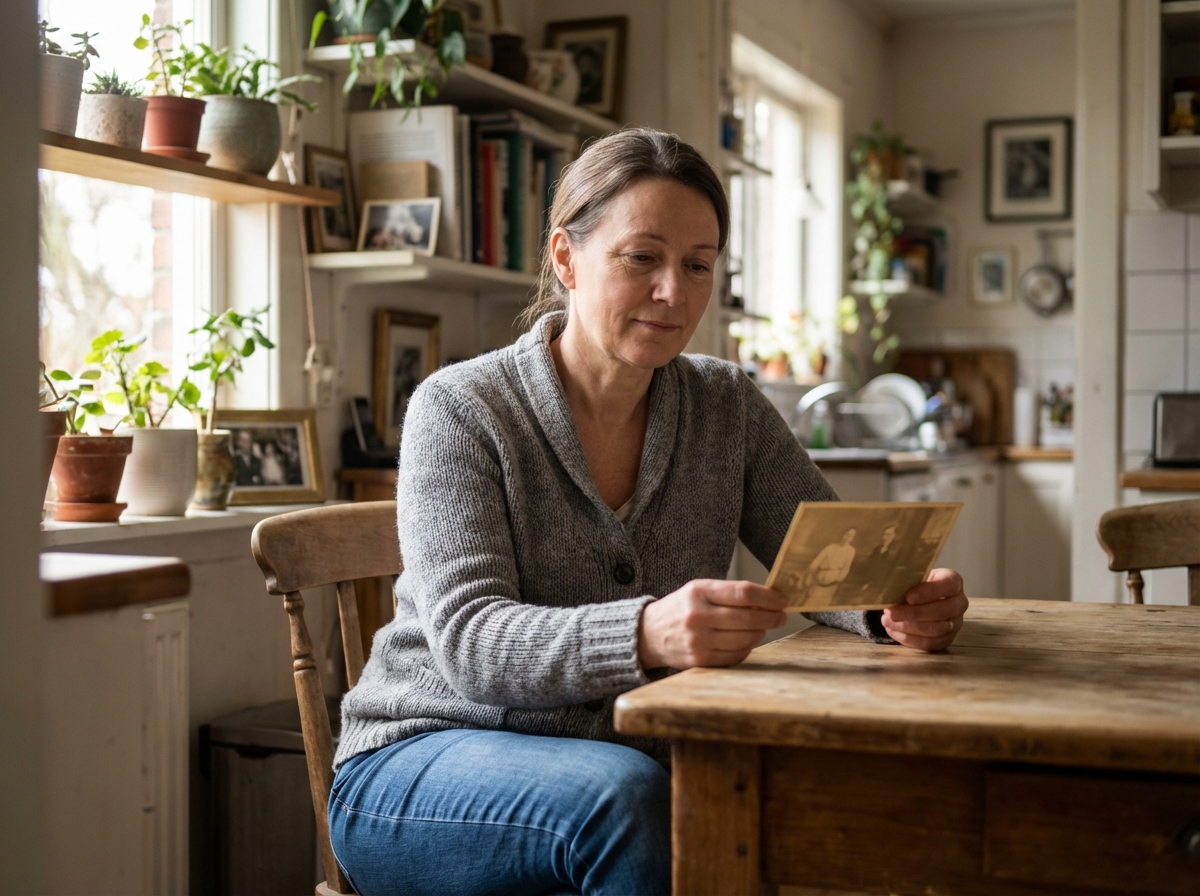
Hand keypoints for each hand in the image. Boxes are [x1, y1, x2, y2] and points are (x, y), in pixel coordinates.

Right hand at [638, 579, 788, 669]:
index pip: (743, 593)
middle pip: (748, 618)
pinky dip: (747, 648)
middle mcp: (698, 617)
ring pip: (745, 639)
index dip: (769, 597)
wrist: (648, 634)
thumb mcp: (698, 590)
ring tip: (761, 627)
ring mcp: (699, 641)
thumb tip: (768, 600)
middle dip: (772, 617)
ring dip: (760, 633)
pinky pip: (736, 656)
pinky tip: (746, 640)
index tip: (782, 599)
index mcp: (699, 592)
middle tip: (781, 616)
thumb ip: (729, 593)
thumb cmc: (680, 609)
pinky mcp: (701, 661)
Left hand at [881, 568, 967, 651]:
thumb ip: (907, 580)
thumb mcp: (913, 576)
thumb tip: (891, 590)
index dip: (929, 592)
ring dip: (909, 627)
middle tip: (892, 613)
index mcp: (954, 582)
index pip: (949, 585)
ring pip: (936, 629)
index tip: (909, 597)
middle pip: (942, 611)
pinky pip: (930, 643)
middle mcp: (959, 603)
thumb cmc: (915, 584)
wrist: (917, 598)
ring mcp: (955, 623)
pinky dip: (909, 638)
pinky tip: (893, 630)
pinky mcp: (946, 639)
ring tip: (888, 621)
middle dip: (914, 613)